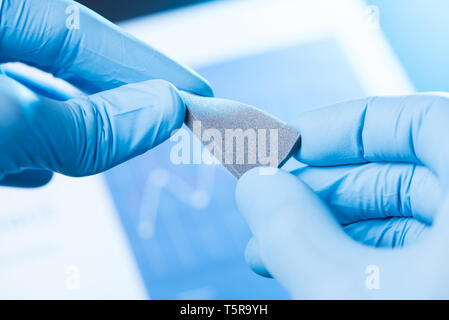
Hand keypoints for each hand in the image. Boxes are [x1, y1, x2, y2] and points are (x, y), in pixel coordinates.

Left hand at [0, 0, 211, 186]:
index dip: (142, 63)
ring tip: (111, 147)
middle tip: (165, 117)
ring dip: (65, 130)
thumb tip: (162, 109)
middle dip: (111, 96)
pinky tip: (33, 171)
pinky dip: (18, 153)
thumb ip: (87, 124)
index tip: (193, 90)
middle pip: (52, 60)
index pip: (77, 28)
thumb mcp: (8, 125)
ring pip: (19, 97)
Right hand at [236, 93, 448, 298]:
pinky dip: (359, 258)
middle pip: (404, 172)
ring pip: (403, 218)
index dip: (343, 126)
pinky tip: (314, 271)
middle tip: (269, 208)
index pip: (419, 120)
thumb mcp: (351, 291)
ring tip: (275, 251)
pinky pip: (413, 253)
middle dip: (323, 190)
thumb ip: (294, 232)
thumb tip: (257, 187)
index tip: (289, 145)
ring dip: (331, 230)